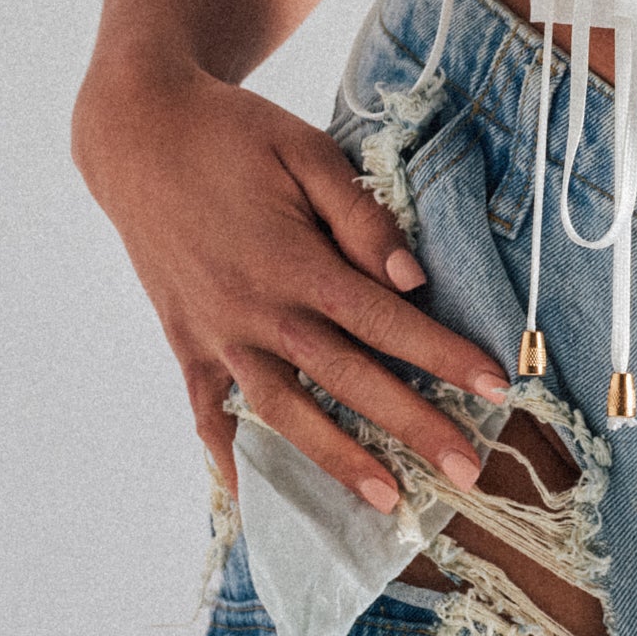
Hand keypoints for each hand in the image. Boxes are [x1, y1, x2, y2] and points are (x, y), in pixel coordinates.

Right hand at [73, 55, 513, 512]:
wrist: (140, 136)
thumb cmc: (234, 135)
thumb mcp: (306, 152)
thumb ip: (360, 218)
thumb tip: (411, 279)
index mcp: (294, 261)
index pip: (385, 322)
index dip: (443, 356)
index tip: (497, 387)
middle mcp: (256, 311)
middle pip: (347, 380)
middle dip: (412, 427)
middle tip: (467, 470)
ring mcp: (215, 335)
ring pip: (283, 413)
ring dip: (336, 460)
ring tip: (386, 500)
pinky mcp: (184, 343)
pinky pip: (208, 413)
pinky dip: (230, 458)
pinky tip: (255, 498)